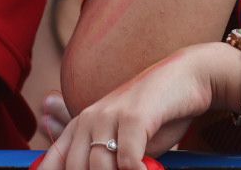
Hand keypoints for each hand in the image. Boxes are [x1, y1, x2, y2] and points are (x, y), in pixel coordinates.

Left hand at [43, 43, 240, 169]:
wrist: (185, 79)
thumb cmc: (155, 119)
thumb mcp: (125, 143)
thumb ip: (106, 160)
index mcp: (80, 126)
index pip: (55, 161)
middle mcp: (88, 119)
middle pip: (76, 168)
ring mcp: (109, 115)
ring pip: (99, 167)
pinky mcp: (133, 117)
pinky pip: (128, 161)